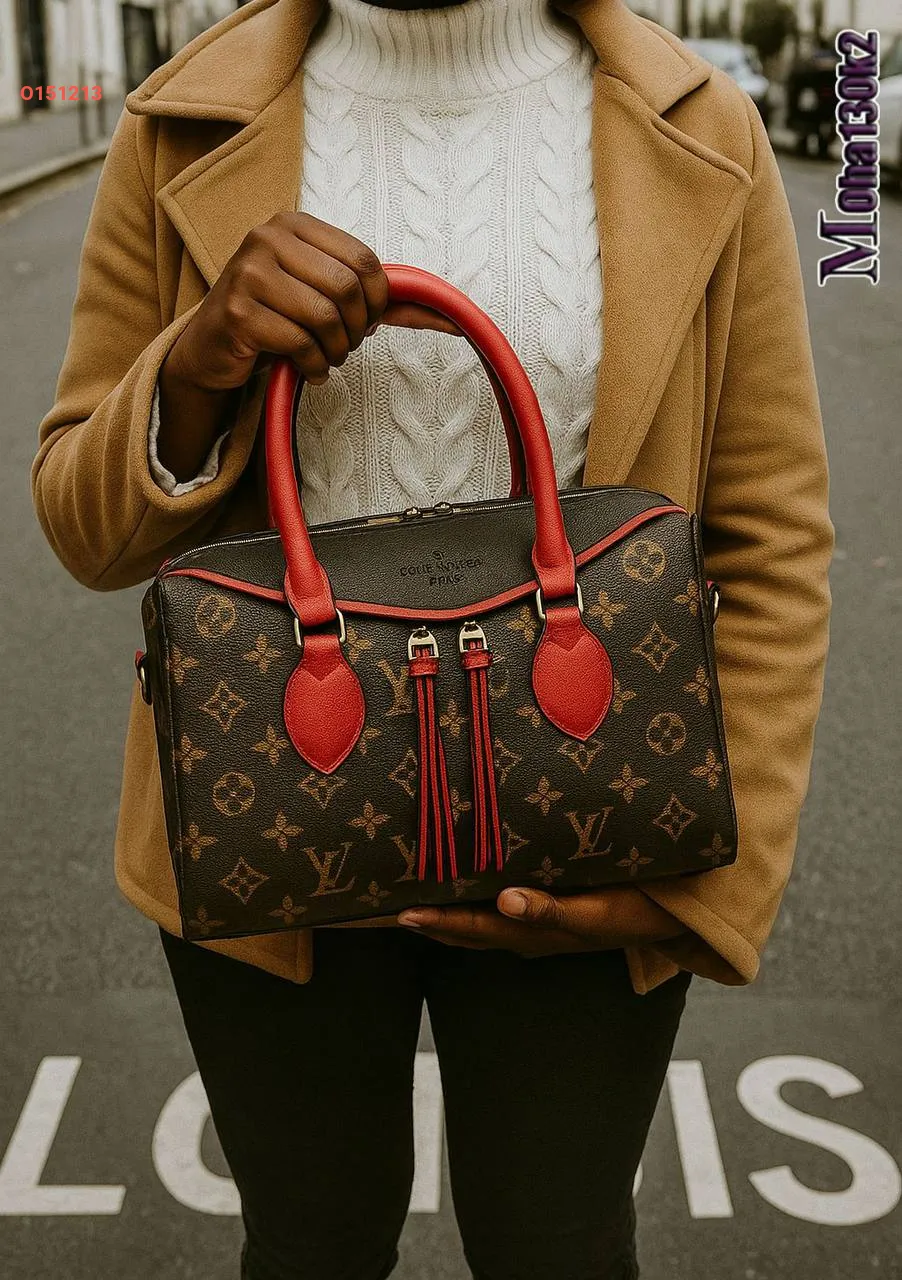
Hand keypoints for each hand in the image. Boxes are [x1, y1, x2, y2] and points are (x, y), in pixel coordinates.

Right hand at [163, 210, 461, 393]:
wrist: (212, 348)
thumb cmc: (274, 319)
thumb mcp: (320, 296)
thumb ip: (376, 299)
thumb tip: (446, 316)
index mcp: (294, 225)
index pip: (363, 260)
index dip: (377, 301)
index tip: (367, 323)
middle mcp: (267, 238)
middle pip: (347, 287)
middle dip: (357, 328)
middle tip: (346, 345)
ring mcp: (248, 273)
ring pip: (325, 316)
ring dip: (336, 350)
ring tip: (326, 358)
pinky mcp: (237, 312)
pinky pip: (300, 344)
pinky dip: (314, 366)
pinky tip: (307, 369)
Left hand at [396, 885, 688, 957]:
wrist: (673, 914)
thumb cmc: (635, 909)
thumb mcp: (598, 912)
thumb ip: (552, 911)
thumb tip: (505, 902)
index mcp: (532, 933)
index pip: (472, 929)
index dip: (436, 922)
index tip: (401, 912)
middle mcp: (525, 930)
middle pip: (464, 929)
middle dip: (427, 919)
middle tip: (383, 906)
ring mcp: (534, 923)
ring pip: (476, 921)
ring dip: (444, 912)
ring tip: (407, 895)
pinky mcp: (545, 908)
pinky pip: (496, 907)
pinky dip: (470, 898)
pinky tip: (458, 880)